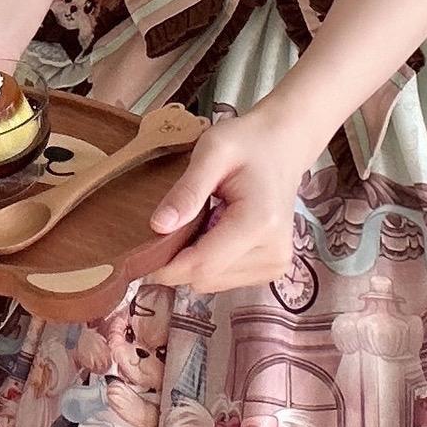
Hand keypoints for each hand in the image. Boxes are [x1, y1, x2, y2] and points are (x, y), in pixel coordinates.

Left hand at [145, 101, 319, 292]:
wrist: (284, 145)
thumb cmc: (247, 143)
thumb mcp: (212, 152)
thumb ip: (187, 190)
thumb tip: (158, 226)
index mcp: (260, 223)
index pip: (203, 265)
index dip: (166, 264)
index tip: (141, 250)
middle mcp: (273, 252)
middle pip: (205, 278)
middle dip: (179, 258)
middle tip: (174, 222)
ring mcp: (275, 264)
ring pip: (212, 283)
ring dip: (195, 259)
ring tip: (201, 221)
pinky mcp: (272, 269)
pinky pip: (225, 279)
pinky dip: (211, 260)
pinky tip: (215, 230)